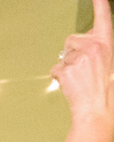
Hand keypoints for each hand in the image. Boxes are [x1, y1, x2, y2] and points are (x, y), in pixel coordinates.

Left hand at [56, 0, 113, 127]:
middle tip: (83, 69)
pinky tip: (71, 84)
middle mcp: (93, 46)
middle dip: (73, 51)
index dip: (99, 4)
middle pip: (71, 39)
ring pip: (63, 55)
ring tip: (79, 78)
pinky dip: (59, 76)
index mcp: (106, 43)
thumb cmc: (104, 87)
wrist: (97, 108)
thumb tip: (85, 37)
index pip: (103, 18)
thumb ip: (97, 46)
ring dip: (67, 65)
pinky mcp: (66, 69)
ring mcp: (79, 58)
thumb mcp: (108, 60)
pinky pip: (56, 68)